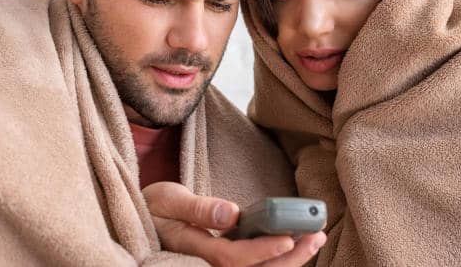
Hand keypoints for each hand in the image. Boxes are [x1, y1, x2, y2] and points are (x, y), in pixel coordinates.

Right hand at [143, 182, 325, 266]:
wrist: (145, 219)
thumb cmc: (155, 207)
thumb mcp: (169, 200)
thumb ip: (198, 208)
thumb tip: (232, 214)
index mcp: (193, 250)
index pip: (233, 259)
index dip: (262, 251)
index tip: (288, 238)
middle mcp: (208, 265)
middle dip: (289, 259)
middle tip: (316, 235)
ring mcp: (217, 266)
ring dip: (290, 260)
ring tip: (315, 238)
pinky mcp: (225, 262)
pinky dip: (279, 259)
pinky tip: (298, 245)